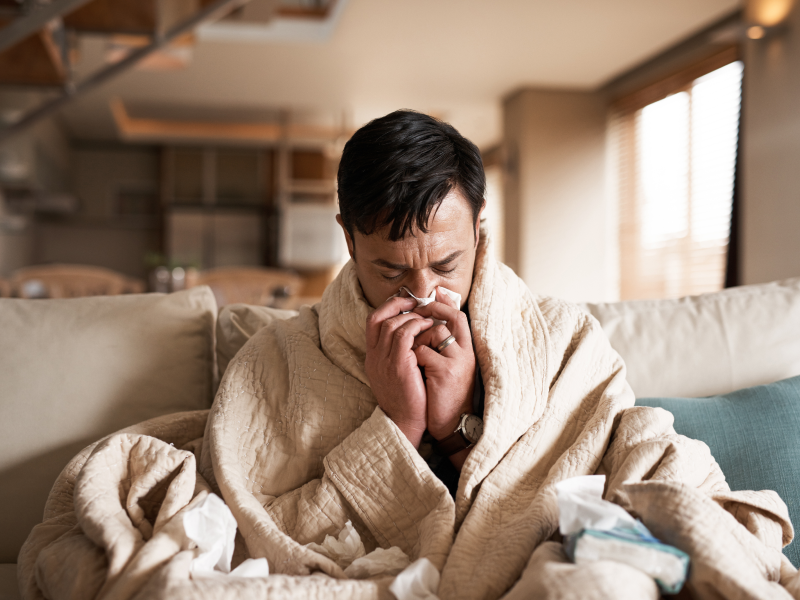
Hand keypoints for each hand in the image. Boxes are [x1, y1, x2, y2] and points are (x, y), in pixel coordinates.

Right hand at [365, 296, 434, 447]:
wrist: (406, 423)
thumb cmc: (408, 399)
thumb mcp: (397, 373)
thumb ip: (399, 353)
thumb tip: (412, 333)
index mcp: (372, 357)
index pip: (372, 321)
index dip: (387, 307)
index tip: (405, 303)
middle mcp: (373, 357)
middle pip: (379, 318)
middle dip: (399, 305)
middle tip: (417, 303)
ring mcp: (383, 360)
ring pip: (392, 324)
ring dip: (412, 316)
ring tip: (427, 316)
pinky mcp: (397, 364)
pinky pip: (404, 334)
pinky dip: (417, 325)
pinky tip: (429, 327)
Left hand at [411, 288, 475, 440]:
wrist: (451, 424)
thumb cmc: (444, 395)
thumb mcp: (449, 367)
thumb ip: (442, 347)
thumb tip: (427, 324)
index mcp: (467, 350)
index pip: (459, 316)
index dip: (445, 304)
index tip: (432, 296)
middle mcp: (466, 352)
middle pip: (451, 318)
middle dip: (430, 315)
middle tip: (414, 317)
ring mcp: (457, 361)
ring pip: (435, 332)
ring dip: (418, 340)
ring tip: (412, 353)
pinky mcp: (445, 371)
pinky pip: (422, 351)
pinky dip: (412, 357)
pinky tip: (412, 368)